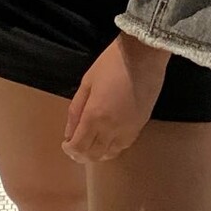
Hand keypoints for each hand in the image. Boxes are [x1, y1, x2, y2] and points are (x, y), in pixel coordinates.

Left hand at [63, 34, 169, 163]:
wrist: (143, 56)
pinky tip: (108, 140)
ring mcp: (128, 129)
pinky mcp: (140, 126)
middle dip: (81, 154)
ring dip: (98, 153)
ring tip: (91, 144)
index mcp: (95, 116)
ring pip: (110, 154)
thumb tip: (69, 133)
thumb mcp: (87, 82)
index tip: (66, 143)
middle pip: (94, 154)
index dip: (70, 149)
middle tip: (75, 147)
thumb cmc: (111, 63)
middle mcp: (111, 128)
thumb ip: (76, 110)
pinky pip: (124, 145)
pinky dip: (113, 148)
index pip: (79, 146)